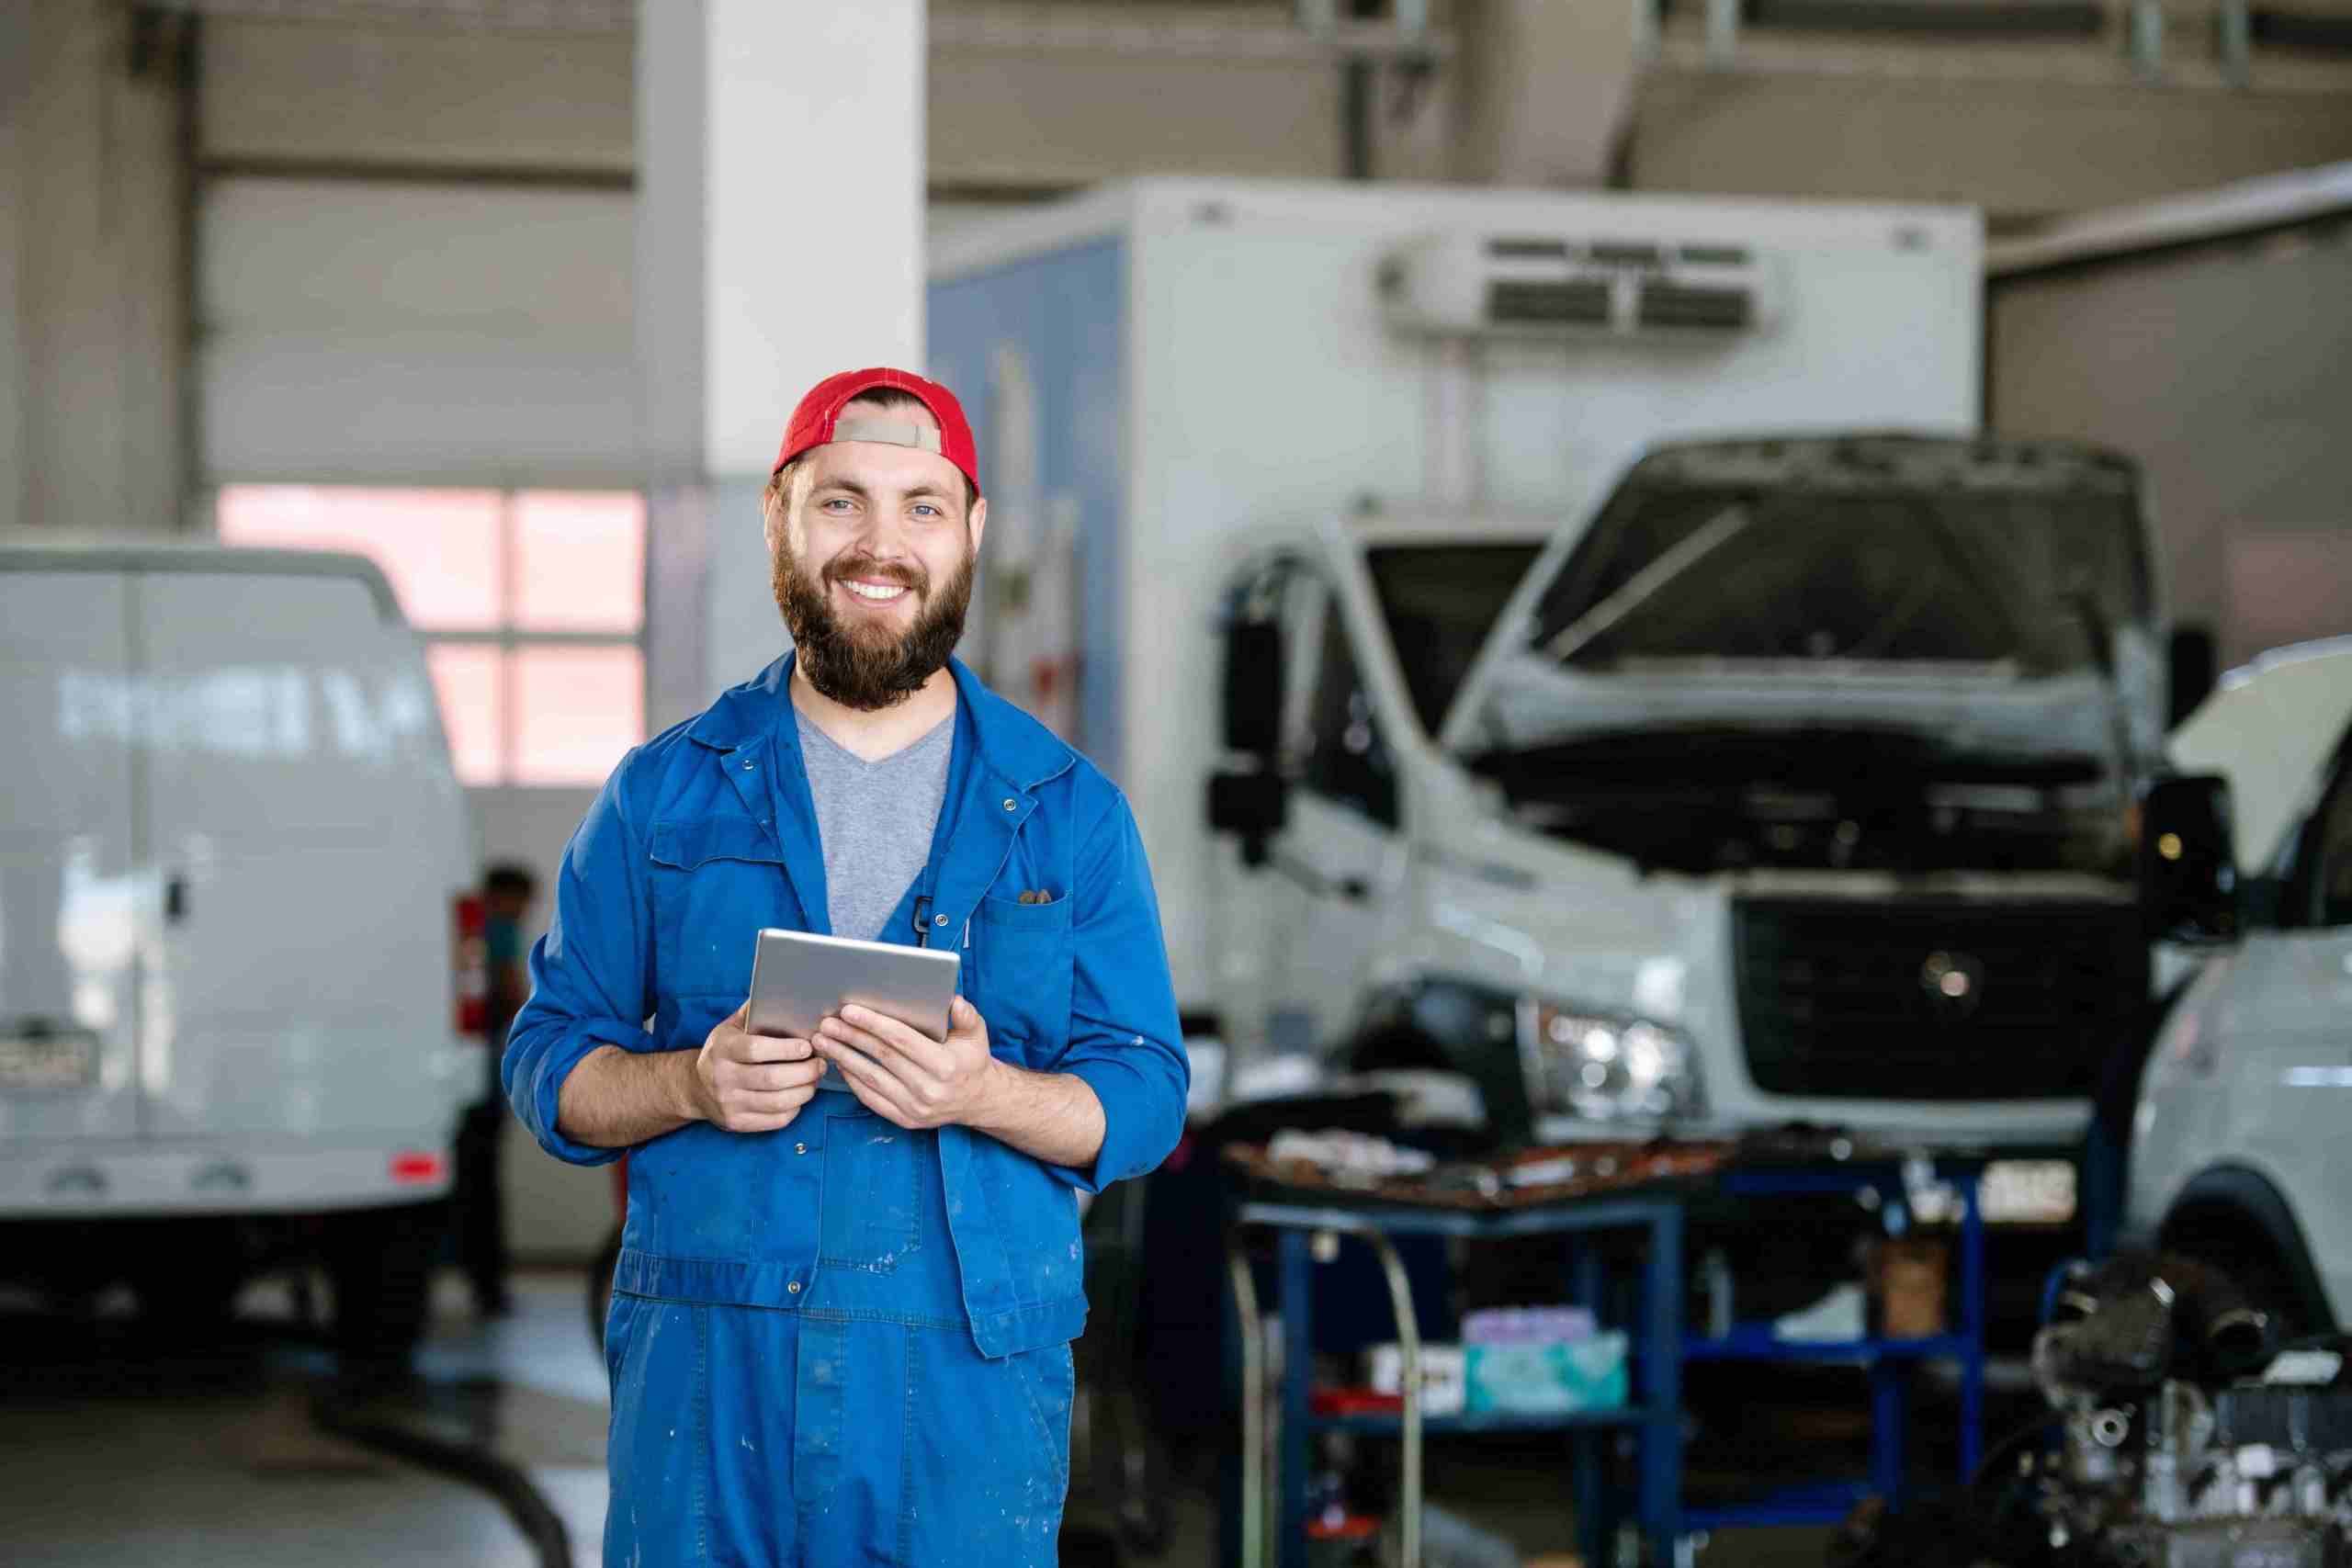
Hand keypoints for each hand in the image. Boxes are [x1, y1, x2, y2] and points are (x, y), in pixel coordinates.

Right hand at [686, 1002, 826, 1132]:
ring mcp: (729, 1103)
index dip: (786, 1049)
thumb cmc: (723, 1051)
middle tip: (821, 1063)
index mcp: (723, 1049)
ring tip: (814, 1079)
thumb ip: (753, 1011)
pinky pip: (775, 1121)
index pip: (755, 1050)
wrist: (695, 1087)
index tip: (807, 1046)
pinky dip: (794, 1109)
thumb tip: (784, 991)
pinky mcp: (737, 1123)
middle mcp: (722, 1077)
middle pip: (772, 1079)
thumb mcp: (730, 1027)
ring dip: (804, 1091)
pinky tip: (800, 1096)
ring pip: (777, 1102)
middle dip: (804, 1072)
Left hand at [812, 995, 998, 1130]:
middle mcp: (929, 1089)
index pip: (901, 1040)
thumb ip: (966, 1015)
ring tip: (824, 1041)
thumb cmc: (971, 1061)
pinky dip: (852, 1081)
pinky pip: (871, 1099)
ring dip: (843, 1057)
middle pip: (881, 1057)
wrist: (977, 1101)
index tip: (849, 1011)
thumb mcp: (976, 1034)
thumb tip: (952, 1001)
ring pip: (871, 1078)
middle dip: (850, 1037)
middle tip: (828, 1023)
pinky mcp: (905, 1119)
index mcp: (945, 1065)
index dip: (873, 1024)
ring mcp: (915, 1108)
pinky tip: (839, 1063)